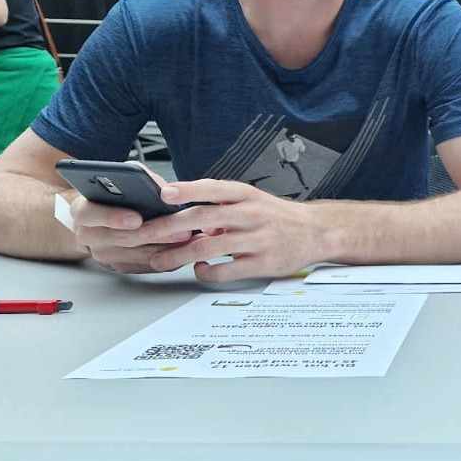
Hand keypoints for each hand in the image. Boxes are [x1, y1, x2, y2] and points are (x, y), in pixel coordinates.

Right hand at [69, 191, 194, 274]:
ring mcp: (103, 254)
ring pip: (135, 255)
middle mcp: (88, 235)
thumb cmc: (116, 194)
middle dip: (151, 234)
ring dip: (164, 247)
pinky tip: (183, 248)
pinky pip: (144, 266)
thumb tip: (163, 190)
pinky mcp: (119, 266)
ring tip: (186, 237)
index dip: (113, 217)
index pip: (89, 214)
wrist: (102, 215)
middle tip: (177, 229)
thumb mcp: (123, 177)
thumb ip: (139, 179)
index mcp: (83, 210)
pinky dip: (165, 257)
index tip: (136, 218)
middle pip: (119, 238)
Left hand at [135, 179, 323, 281]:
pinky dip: (206, 272)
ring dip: (178, 255)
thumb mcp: (252, 200)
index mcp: (247, 195)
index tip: (162, 193)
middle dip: (168, 227)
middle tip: (144, 234)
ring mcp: (258, 239)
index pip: (213, 188)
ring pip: (208, 248)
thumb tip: (183, 216)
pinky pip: (225, 270)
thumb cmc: (277, 216)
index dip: (187, 189)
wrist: (316, 232)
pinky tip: (201, 269)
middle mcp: (252, 214)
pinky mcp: (262, 263)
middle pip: (203, 218)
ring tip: (159, 260)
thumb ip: (219, 206)